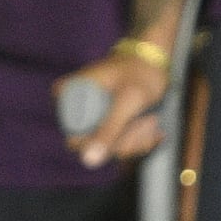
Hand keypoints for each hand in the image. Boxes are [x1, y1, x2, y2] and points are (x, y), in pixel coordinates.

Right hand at [61, 43, 168, 163]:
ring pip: (109, 147)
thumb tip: (87, 161)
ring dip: (136, 139)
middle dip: (126, 139)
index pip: (75, 139)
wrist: (154, 59)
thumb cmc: (140, 72)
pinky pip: (117, 143)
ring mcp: (88, 116)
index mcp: (65, 96)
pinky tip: (151, 125)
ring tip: (151, 119)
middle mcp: (72, 108)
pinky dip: (138, 139)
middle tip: (147, 120)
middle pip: (95, 146)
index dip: (105, 142)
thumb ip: (108, 129)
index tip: (130, 123)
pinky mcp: (103, 122)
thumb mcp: (126, 101)